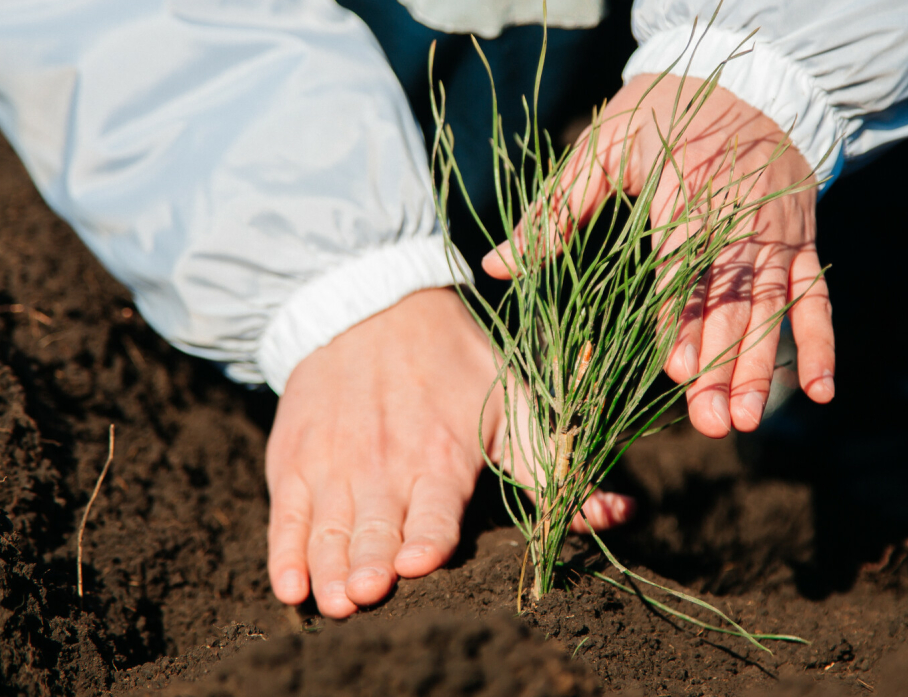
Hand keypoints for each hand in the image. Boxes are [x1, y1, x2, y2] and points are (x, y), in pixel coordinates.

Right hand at [265, 288, 632, 617]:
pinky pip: (287, 517)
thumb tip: (621, 512)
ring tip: (336, 598)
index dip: (427, 539)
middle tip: (367, 594)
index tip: (418, 563)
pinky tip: (289, 586)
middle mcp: (384, 465)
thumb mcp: (516, 404)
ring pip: (332, 531)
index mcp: (441, 455)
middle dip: (371, 564)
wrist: (372, 308)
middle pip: (377, 530)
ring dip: (332, 568)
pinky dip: (285, 554)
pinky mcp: (296, 464)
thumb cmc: (456, 362)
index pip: (434, 512)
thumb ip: (555, 467)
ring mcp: (335, 466)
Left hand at [483, 74, 834, 437]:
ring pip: (773, 308)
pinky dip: (822, 343)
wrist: (746, 78)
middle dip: (721, 362)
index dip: (680, 316)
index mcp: (688, 190)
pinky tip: (822, 392)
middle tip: (709, 420)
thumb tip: (495, 265)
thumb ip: (555, 210)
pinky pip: (816, 297)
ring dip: (761, 366)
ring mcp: (777, 234)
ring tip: (744, 420)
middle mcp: (740, 217)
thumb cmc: (662, 113)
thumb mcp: (603, 146)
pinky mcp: (802, 242)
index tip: (673, 367)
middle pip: (732, 300)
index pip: (683, 263)